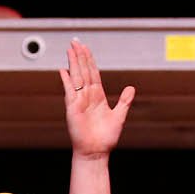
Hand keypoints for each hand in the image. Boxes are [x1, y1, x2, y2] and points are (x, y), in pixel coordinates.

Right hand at [61, 39, 135, 159]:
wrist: (96, 152)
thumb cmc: (105, 138)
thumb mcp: (119, 116)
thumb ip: (124, 101)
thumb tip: (131, 88)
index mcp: (97, 96)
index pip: (93, 73)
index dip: (90, 60)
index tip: (86, 49)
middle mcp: (87, 96)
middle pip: (83, 71)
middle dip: (80, 56)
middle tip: (76, 42)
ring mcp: (79, 101)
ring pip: (77, 77)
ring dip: (74, 63)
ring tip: (70, 49)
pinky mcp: (73, 108)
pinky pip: (70, 91)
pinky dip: (67, 80)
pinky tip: (64, 70)